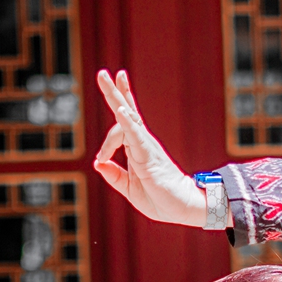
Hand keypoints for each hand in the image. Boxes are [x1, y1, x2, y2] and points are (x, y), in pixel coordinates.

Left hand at [92, 68, 210, 226]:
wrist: (184, 209)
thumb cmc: (161, 199)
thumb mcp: (130, 189)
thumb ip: (114, 175)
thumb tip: (97, 164)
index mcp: (137, 148)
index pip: (121, 128)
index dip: (105, 143)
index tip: (101, 160)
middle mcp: (142, 142)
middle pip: (126, 111)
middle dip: (114, 91)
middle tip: (103, 72)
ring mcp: (146, 146)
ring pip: (129, 117)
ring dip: (117, 97)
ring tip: (107, 76)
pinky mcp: (149, 156)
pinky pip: (136, 135)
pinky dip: (127, 122)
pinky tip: (120, 109)